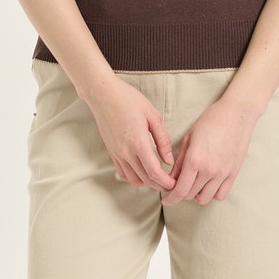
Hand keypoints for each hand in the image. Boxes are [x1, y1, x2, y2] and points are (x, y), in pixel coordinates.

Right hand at [86, 77, 176, 191]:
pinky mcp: (111, 152)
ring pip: (133, 180)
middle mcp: (125, 152)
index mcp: (138, 143)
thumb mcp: (152, 115)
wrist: (103, 94)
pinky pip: (123, 173)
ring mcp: (116, 154)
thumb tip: (169, 160)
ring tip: (158, 178)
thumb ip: (162, 140)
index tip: (175, 183)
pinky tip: (142, 171)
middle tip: (171, 182)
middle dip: (160, 185)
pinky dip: (134, 177)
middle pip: (145, 179)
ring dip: (147, 183)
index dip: (166, 182)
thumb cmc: (129, 99)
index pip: (154, 173)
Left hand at [160, 97, 258, 205]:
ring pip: (205, 198)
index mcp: (195, 159)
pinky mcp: (233, 174)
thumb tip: (171, 178)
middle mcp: (209, 170)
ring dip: (196, 194)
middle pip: (190, 195)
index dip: (170, 199)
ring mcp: (223, 173)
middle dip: (181, 193)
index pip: (180, 190)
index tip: (166, 200)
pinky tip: (208, 183)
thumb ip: (180, 160)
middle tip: (178, 185)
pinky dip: (212, 193)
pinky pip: (220, 195)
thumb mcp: (189, 137)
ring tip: (193, 183)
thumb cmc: (211, 120)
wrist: (237, 113)